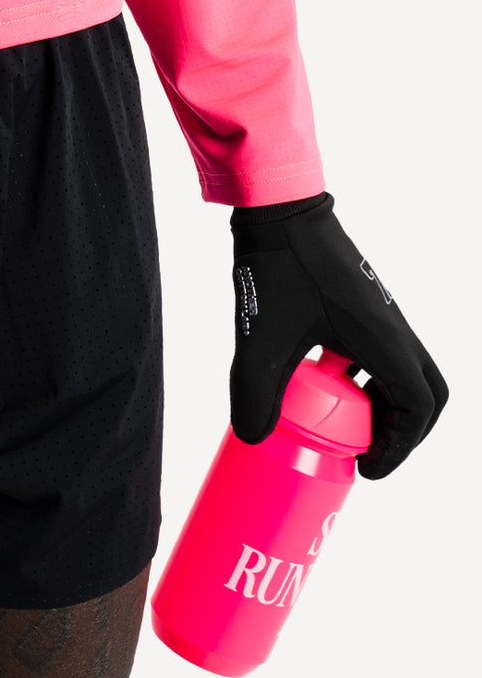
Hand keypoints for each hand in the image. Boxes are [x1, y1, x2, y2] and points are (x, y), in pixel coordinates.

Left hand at [228, 191, 447, 478]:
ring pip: (402, 369)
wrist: (279, 209)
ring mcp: (379, 313)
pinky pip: (378, 349)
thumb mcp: (262, 336)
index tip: (366, 469)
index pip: (417, 407)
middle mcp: (393, 327)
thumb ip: (254, 390)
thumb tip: (253, 437)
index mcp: (385, 341)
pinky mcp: (359, 302)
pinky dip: (361, 374)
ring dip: (381, 401)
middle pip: (424, 392)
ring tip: (340, 422)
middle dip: (402, 429)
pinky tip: (317, 376)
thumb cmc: (279, 266)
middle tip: (364, 450)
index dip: (399, 447)